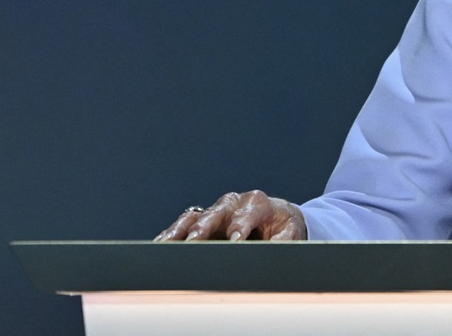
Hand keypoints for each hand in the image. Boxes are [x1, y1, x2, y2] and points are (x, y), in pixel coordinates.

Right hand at [153, 190, 306, 240]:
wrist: (276, 217)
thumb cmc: (282, 225)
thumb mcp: (290, 231)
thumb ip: (284, 240)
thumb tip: (277, 249)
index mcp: (257, 202)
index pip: (247, 213)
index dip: (240, 226)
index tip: (235, 240)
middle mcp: (233, 203)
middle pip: (216, 212)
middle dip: (205, 226)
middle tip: (195, 240)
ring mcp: (216, 210)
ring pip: (195, 217)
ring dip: (181, 230)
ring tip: (167, 244)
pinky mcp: (203, 219)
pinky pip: (184, 224)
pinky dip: (172, 234)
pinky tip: (161, 245)